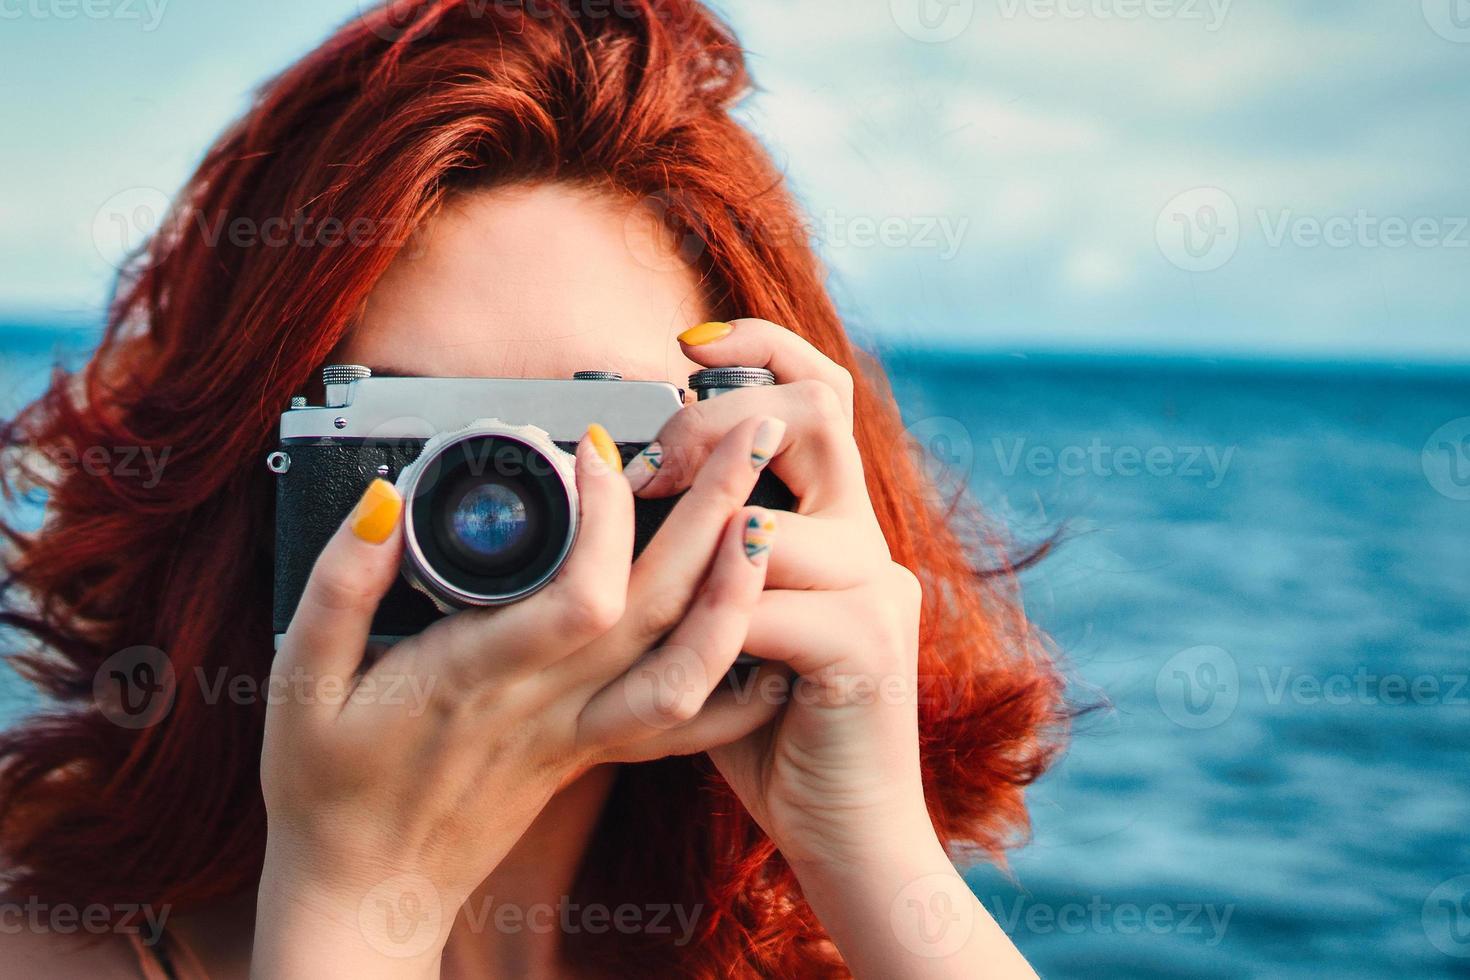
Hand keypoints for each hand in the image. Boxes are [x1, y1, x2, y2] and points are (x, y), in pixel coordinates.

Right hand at [254, 419, 783, 977]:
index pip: (580, 594)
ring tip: (769, 522)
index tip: (603, 446)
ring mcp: (581, 735)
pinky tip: (774, 643)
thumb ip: (338, 588)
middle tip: (749, 437)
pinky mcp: (593, 751)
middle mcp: (547, 707)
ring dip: (737, 595)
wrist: (365, 895)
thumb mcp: (300, 682)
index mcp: (478, 678)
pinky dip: (738, 689)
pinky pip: (681, 725)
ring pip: (687, 671)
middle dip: (713, 516)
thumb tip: (384, 504)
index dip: (609, 515)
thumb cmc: (327, 788)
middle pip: (659, 611)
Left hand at [631, 319, 1036, 977]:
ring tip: (637, 541)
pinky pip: (771, 601)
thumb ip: (702, 565)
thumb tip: (619, 501)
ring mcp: (876, 591)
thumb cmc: (774, 736)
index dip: (764, 347)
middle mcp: (867, 543)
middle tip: (648, 459)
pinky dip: (710, 610)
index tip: (685, 343)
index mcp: (837, 528)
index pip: (823, 395)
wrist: (849, 839)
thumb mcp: (732, 631)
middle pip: (821, 412)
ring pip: (777, 513)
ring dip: (695, 527)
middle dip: (719, 419)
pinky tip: (673, 635)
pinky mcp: (864, 648)